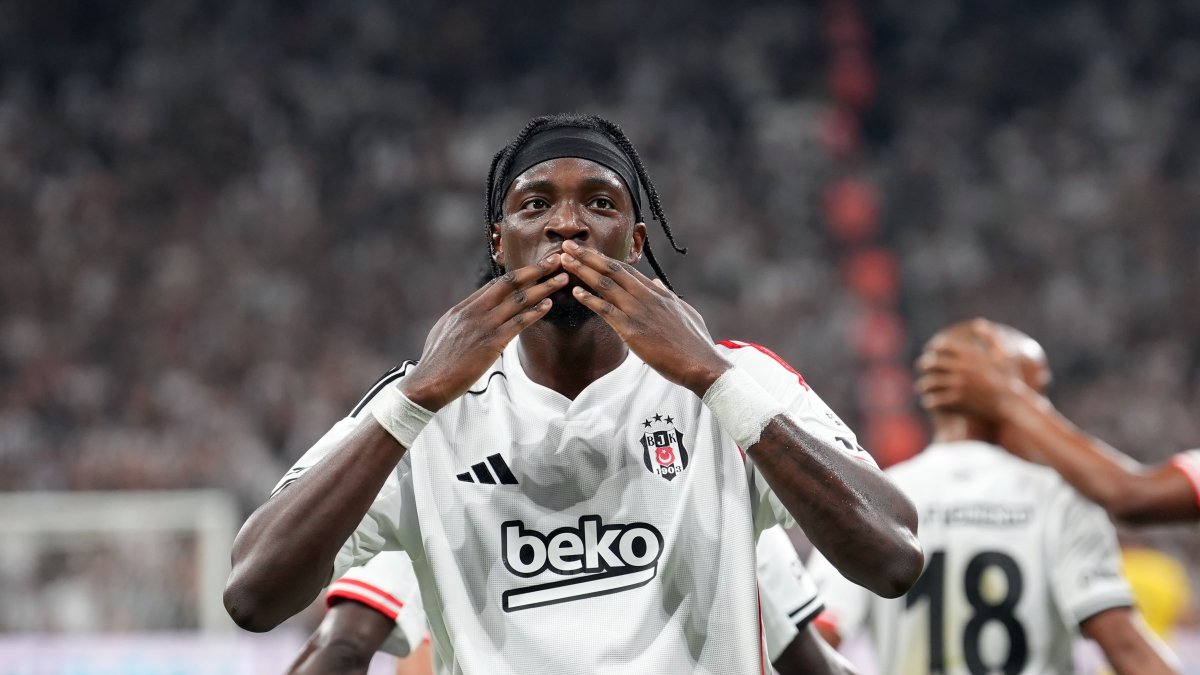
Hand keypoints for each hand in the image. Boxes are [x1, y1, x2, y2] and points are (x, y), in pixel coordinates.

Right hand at [401, 254, 568, 410]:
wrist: (428, 383)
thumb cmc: (436, 364)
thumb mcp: (445, 334)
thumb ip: (461, 322)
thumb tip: (472, 317)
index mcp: (462, 309)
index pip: (494, 285)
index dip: (517, 275)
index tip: (534, 268)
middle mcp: (474, 312)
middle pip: (509, 283)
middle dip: (534, 270)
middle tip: (554, 260)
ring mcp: (483, 326)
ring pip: (519, 300)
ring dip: (543, 287)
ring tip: (562, 279)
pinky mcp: (492, 343)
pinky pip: (519, 323)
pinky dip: (536, 311)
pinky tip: (549, 305)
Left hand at [560, 239, 728, 395]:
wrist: (702, 364)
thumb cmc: (695, 344)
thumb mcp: (684, 312)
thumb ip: (667, 296)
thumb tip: (656, 283)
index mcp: (658, 293)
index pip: (626, 271)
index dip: (604, 260)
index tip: (588, 251)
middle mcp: (647, 296)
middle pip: (612, 270)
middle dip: (588, 256)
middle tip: (568, 245)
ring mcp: (639, 312)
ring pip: (606, 285)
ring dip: (583, 271)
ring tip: (564, 260)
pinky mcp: (632, 330)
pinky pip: (606, 310)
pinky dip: (589, 299)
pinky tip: (575, 292)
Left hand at [913, 320, 1024, 419]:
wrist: (1013, 404)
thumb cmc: (1010, 379)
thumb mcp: (1002, 354)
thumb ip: (990, 337)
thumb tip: (979, 322)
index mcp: (970, 355)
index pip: (943, 345)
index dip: (934, 347)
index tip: (930, 349)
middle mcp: (961, 367)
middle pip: (933, 362)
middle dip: (924, 364)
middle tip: (920, 366)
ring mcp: (958, 383)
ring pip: (931, 382)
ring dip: (924, 384)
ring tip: (922, 387)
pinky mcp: (957, 399)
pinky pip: (936, 399)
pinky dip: (930, 400)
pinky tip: (928, 402)